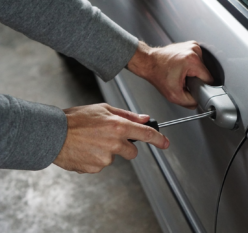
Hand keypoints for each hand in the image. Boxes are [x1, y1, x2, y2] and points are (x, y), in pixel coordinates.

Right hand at [53, 103, 168, 173]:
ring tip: (90, 142)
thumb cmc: (75, 119)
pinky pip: (101, 165)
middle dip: (125, 147)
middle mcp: (114, 143)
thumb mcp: (103, 109)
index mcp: (118, 126)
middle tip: (108, 138)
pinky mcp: (95, 168)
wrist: (52, 134)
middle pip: (132, 152)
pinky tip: (85, 150)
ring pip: (114, 158)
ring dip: (107, 152)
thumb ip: (126, 115)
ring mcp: (105, 158)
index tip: (165, 143)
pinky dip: (95, 159)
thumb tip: (144, 119)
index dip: (159, 139)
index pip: (146, 134)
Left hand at [127, 41, 213, 108]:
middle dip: (196, 79)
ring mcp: (192, 46)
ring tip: (181, 73)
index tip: (193, 87)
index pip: (209, 79)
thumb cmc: (158, 74)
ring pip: (202, 67)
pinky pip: (197, 60)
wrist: (148, 62)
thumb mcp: (174, 95)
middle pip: (205, 72)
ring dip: (194, 72)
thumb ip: (190, 102)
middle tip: (183, 80)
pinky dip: (191, 66)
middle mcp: (194, 50)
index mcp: (192, 60)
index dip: (202, 87)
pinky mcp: (191, 45)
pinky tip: (182, 67)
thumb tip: (199, 102)